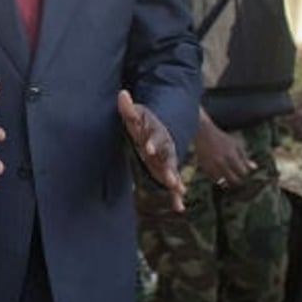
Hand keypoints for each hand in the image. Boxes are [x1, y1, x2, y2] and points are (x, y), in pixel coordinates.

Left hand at [118, 90, 184, 211]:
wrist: (161, 130)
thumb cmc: (143, 124)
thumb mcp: (136, 115)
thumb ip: (128, 107)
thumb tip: (122, 93)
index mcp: (156, 135)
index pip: (155, 138)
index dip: (152, 143)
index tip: (148, 149)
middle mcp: (166, 148)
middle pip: (169, 158)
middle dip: (169, 168)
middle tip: (170, 179)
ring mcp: (168, 160)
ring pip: (173, 171)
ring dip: (175, 181)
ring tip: (179, 190)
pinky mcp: (167, 171)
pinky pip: (173, 185)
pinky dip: (176, 196)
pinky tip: (179, 207)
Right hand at [193, 118, 255, 188]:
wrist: (203, 134)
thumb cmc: (222, 139)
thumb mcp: (236, 145)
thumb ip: (245, 157)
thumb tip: (254, 168)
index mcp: (231, 156)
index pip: (243, 172)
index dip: (244, 172)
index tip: (242, 170)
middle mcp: (221, 163)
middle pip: (234, 180)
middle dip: (237, 179)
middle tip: (236, 176)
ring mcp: (212, 166)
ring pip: (222, 182)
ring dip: (226, 180)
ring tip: (227, 175)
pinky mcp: (204, 168)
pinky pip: (213, 179)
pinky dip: (217, 179)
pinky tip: (219, 173)